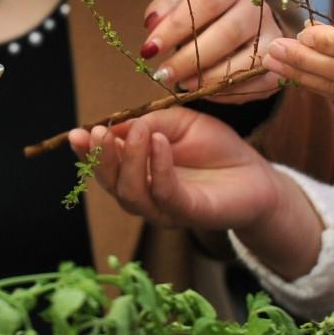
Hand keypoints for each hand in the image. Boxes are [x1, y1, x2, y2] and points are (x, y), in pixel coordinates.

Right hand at [64, 108, 279, 231]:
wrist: (256, 175)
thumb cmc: (215, 149)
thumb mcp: (179, 123)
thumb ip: (151, 122)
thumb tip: (121, 124)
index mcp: (138, 172)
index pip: (104, 166)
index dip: (87, 152)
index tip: (77, 133)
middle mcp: (145, 195)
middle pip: (111, 184)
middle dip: (100, 158)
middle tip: (99, 132)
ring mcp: (165, 208)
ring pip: (132, 193)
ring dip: (128, 160)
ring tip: (136, 131)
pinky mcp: (190, 212)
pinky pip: (166, 194)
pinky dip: (158, 167)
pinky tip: (158, 143)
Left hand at [138, 0, 284, 101]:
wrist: (242, 29)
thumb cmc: (206, 13)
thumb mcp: (183, 2)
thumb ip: (165, 9)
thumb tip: (152, 24)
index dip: (177, 25)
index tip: (150, 49)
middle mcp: (259, 8)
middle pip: (227, 33)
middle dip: (189, 59)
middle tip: (162, 74)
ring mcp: (273, 38)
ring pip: (243, 61)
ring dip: (207, 78)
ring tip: (181, 84)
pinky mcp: (277, 68)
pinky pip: (252, 85)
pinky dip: (224, 93)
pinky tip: (203, 91)